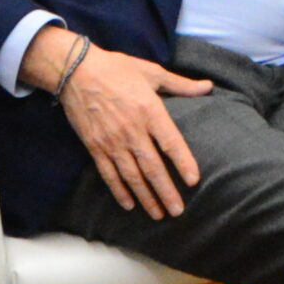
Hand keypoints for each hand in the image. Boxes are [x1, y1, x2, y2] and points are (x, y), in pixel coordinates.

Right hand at [21, 29, 212, 217]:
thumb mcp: (152, 72)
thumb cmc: (117, 69)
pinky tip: (129, 204)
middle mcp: (132, 130)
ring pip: (131, 176)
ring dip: (145, 197)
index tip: (193, 181)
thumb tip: (208, 86)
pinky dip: (119, 191)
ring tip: (158, 214)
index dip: (183, 163)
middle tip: (178, 211)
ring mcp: (112, 141)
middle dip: (166, 192)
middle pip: (152, 167)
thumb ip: (181, 85)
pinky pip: (109, 174)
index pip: (171, 143)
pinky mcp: (95, 146)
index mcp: (150, 111)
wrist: (76, 71)